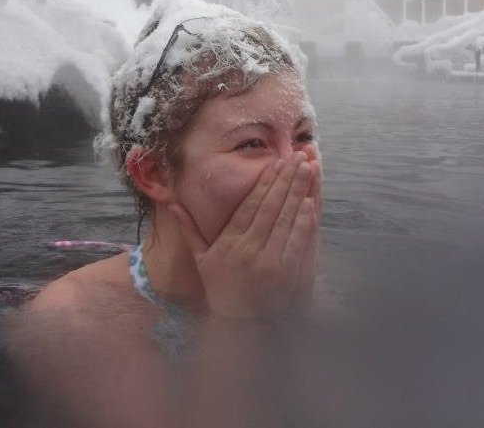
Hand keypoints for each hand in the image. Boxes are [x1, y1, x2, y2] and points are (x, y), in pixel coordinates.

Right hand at [169, 151, 320, 317]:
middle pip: (272, 207)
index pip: (251, 206)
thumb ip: (189, 229)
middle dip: (287, 178)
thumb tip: (172, 203)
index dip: (265, 182)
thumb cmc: (222, 289)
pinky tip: (311, 201)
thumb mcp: (202, 260)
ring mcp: (272, 263)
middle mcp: (251, 251)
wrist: (244, 328)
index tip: (276, 162)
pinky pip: (299, 241)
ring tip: (309, 168)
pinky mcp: (290, 274)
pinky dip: (306, 221)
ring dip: (300, 192)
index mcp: (230, 244)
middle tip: (298, 155)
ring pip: (288, 220)